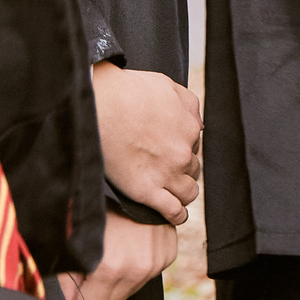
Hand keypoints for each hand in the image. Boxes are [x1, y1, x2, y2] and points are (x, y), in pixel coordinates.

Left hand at [59, 212, 179, 299]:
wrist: (127, 177)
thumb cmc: (95, 207)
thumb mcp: (72, 241)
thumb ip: (64, 279)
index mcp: (109, 269)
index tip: (71, 295)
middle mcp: (137, 269)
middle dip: (97, 293)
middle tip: (87, 271)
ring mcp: (156, 262)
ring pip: (131, 288)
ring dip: (118, 281)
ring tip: (109, 254)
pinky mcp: (168, 254)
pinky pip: (148, 272)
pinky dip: (136, 266)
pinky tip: (127, 247)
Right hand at [92, 62, 201, 222]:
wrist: (99, 105)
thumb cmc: (128, 91)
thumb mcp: (167, 85)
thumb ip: (189, 104)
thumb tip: (200, 124)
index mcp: (189, 128)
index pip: (194, 145)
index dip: (181, 145)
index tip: (167, 146)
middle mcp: (182, 154)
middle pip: (192, 168)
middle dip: (182, 167)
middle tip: (164, 165)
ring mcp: (166, 174)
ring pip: (188, 192)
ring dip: (183, 192)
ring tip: (172, 191)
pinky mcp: (147, 191)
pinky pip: (173, 211)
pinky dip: (177, 215)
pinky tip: (175, 214)